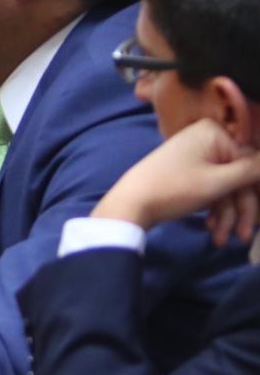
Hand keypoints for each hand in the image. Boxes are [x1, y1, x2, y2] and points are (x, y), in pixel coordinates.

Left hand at [93, 118, 259, 243]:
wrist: (129, 204)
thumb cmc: (173, 189)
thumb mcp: (218, 182)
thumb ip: (252, 171)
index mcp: (215, 133)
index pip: (252, 163)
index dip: (256, 193)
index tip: (259, 220)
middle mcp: (208, 139)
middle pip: (239, 178)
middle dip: (241, 211)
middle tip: (243, 238)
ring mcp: (198, 156)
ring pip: (226, 188)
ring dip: (227, 215)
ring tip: (219, 240)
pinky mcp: (190, 172)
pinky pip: (212, 189)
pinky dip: (214, 210)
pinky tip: (211, 230)